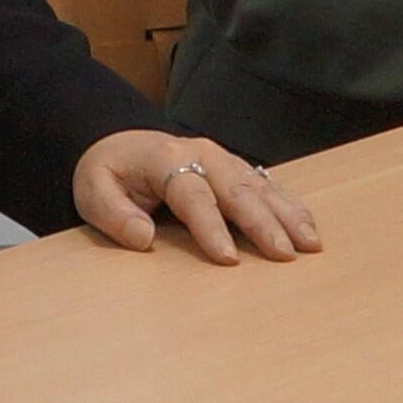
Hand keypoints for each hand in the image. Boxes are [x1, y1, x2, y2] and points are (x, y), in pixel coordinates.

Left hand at [73, 129, 323, 265]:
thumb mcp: (93, 191)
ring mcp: (223, 160)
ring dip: (287, 215)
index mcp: (166, 159)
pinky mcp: (236, 169)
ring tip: (310, 245)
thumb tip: (144, 239)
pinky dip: (290, 206)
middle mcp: (202, 155)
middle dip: (264, 223)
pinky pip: (268, 186)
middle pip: (237, 190)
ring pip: (260, 187)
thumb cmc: (108, 172)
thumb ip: (114, 214)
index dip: (211, 228)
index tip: (229, 260)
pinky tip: (308, 227)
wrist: (119, 142)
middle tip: (285, 255)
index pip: (193, 195)